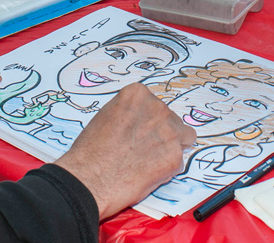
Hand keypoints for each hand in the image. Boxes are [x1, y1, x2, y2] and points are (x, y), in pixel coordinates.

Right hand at [54, 84, 195, 219]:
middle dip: (161, 133)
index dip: (148, 120)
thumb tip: (140, 122)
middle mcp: (157, 108)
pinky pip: (179, 161)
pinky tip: (148, 173)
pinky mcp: (174, 157)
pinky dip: (168, 168)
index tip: (139, 132)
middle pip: (170, 119)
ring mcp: (169, 132)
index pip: (154, 103)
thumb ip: (129, 114)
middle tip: (143, 150)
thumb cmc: (90, 152)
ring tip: (150, 161)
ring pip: (183, 137)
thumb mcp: (106, 117)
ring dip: (171, 147)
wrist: (89, 179)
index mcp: (138, 94)